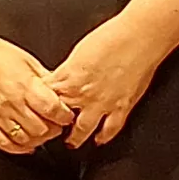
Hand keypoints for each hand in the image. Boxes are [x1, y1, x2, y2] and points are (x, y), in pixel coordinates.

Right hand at [0, 21, 73, 156]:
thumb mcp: (28, 61)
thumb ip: (46, 79)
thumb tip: (63, 92)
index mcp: (24, 85)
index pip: (52, 110)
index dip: (65, 116)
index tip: (66, 115)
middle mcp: (11, 102)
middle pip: (41, 129)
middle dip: (54, 129)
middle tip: (55, 123)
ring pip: (24, 140)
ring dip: (37, 139)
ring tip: (41, 132)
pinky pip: (2, 144)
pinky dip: (17, 148)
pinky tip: (24, 143)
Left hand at [40, 16, 169, 149]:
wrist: (139, 37)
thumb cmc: (111, 36)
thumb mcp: (77, 52)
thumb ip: (68, 70)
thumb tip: (61, 78)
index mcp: (69, 78)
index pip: (47, 99)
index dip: (41, 106)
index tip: (39, 112)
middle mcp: (83, 94)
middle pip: (60, 119)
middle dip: (54, 127)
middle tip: (51, 132)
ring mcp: (103, 104)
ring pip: (83, 130)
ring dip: (75, 138)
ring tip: (71, 143)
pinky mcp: (122, 107)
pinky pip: (110, 129)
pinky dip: (104, 137)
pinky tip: (99, 140)